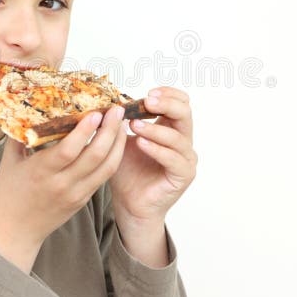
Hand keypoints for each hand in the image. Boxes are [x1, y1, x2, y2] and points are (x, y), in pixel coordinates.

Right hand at [0, 105, 127, 271]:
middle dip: (110, 131)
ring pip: (107, 168)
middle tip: (117, 110)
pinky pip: (104, 177)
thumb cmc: (10, 192)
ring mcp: (76, 194)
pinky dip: (113, 157)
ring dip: (118, 144)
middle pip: (94, 157)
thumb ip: (20, 135)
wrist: (16, 231)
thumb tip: (28, 107)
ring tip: (122, 123)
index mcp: (41, 172)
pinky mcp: (84, 200)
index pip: (69, 151)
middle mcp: (62, 184)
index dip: (85, 131)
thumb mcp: (10, 161)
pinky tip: (116, 142)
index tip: (96, 112)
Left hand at [109, 87, 196, 228]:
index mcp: (171, 128)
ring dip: (155, 129)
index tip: (147, 93)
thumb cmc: (127, 171)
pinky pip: (174, 159)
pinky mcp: (184, 175)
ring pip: (177, 137)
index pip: (180, 102)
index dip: (168, 94)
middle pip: (185, 113)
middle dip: (166, 104)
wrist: (128, 202)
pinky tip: (141, 143)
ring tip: (134, 125)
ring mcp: (186, 158)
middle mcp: (183, 141)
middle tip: (146, 101)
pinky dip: (157, 149)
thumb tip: (110, 100)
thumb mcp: (121, 140)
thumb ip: (122, 121)